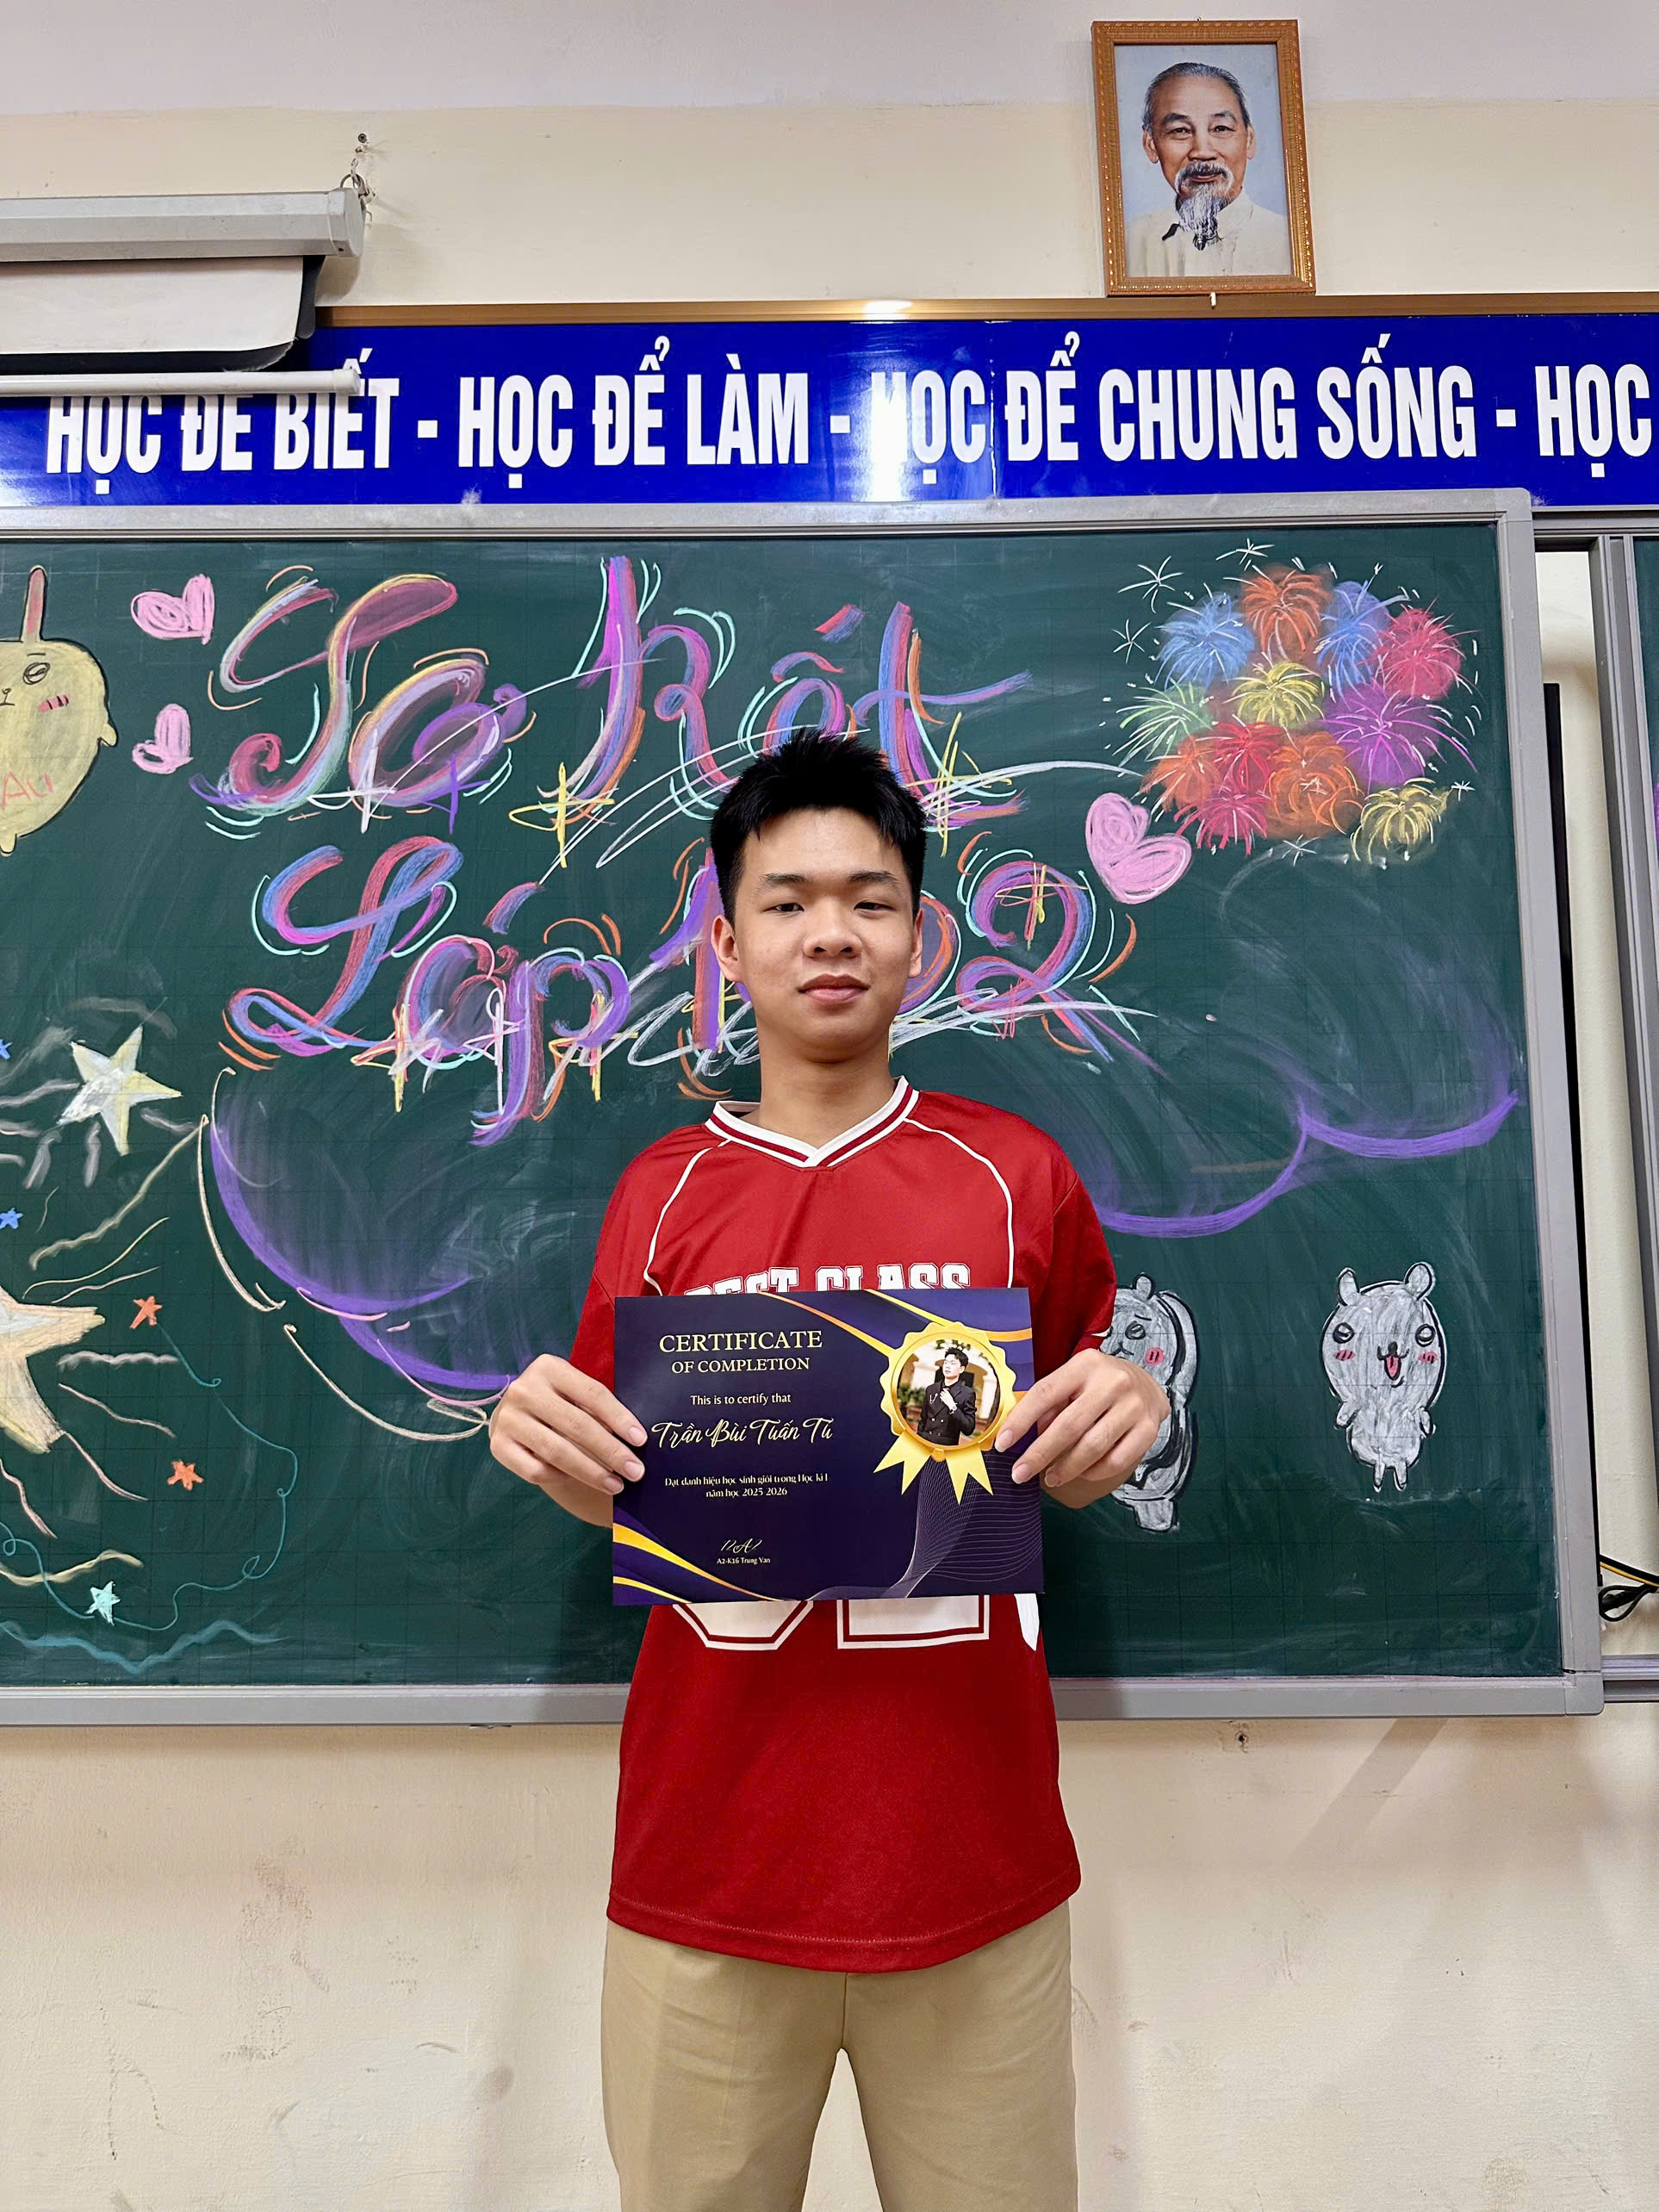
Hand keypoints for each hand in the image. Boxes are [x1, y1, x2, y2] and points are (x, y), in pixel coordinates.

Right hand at [488, 1355, 647, 1525]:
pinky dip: (561, 1478)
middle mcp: (524, 1390)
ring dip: (592, 1472)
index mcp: (548, 1367)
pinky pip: (537, 1470)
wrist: (516, 1415)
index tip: (641, 1440)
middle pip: (577, 1425)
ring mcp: (508, 1418)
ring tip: (616, 1484)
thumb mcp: (575, 1393)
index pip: (592, 1393)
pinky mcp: (498, 1446)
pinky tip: (578, 1481)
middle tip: (635, 1472)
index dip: (619, 1418)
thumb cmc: (558, 1403)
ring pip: (558, 1452)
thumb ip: (598, 1408)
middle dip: (611, 1451)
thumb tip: (635, 1439)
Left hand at [995, 1350, 1167, 1506]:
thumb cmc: (1098, 1385)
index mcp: (1085, 1365)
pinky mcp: (1148, 1429)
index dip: (1021, 1420)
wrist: (1146, 1384)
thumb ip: (1050, 1404)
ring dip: (1066, 1468)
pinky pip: (1115, 1460)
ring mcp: (1133, 1406)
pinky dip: (1094, 1472)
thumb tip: (1021, 1437)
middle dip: (1039, 1454)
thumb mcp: (1073, 1381)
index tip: (1002, 1444)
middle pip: (1069, 1425)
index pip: (1046, 1392)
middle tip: (1019, 1473)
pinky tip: (1081, 1474)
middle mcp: (1112, 1382)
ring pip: (1092, 1447)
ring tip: (1049, 1478)